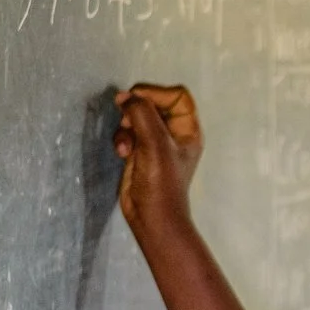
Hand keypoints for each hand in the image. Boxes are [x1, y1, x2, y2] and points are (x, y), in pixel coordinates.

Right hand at [114, 83, 202, 237]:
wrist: (151, 216)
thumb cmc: (161, 183)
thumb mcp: (155, 144)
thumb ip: (142, 115)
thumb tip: (125, 96)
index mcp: (188, 129)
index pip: (177, 96)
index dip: (157, 93)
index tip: (137, 99)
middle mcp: (174, 133)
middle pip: (154, 104)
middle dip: (136, 110)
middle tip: (125, 119)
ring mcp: (155, 142)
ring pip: (136, 118)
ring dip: (125, 127)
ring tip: (124, 145)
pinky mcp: (139, 152)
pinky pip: (127, 133)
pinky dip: (122, 140)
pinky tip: (121, 153)